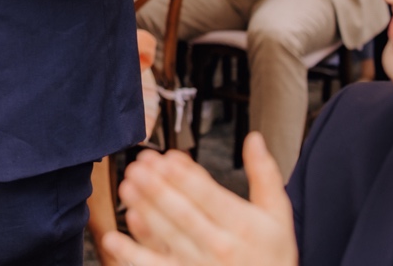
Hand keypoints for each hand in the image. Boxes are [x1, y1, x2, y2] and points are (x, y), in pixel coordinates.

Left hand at [103, 133, 296, 265]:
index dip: (186, 176)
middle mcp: (221, 246)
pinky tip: (114, 238)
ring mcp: (201, 265)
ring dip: (145, 210)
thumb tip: (254, 138)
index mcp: (243, 225)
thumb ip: (265, 175)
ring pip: (167, 235)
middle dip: (158, 187)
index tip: (166, 157)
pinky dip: (133, 254)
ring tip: (127, 186)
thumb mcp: (278, 215)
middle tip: (138, 165)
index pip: (210, 196)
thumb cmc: (273, 255)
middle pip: (184, 213)